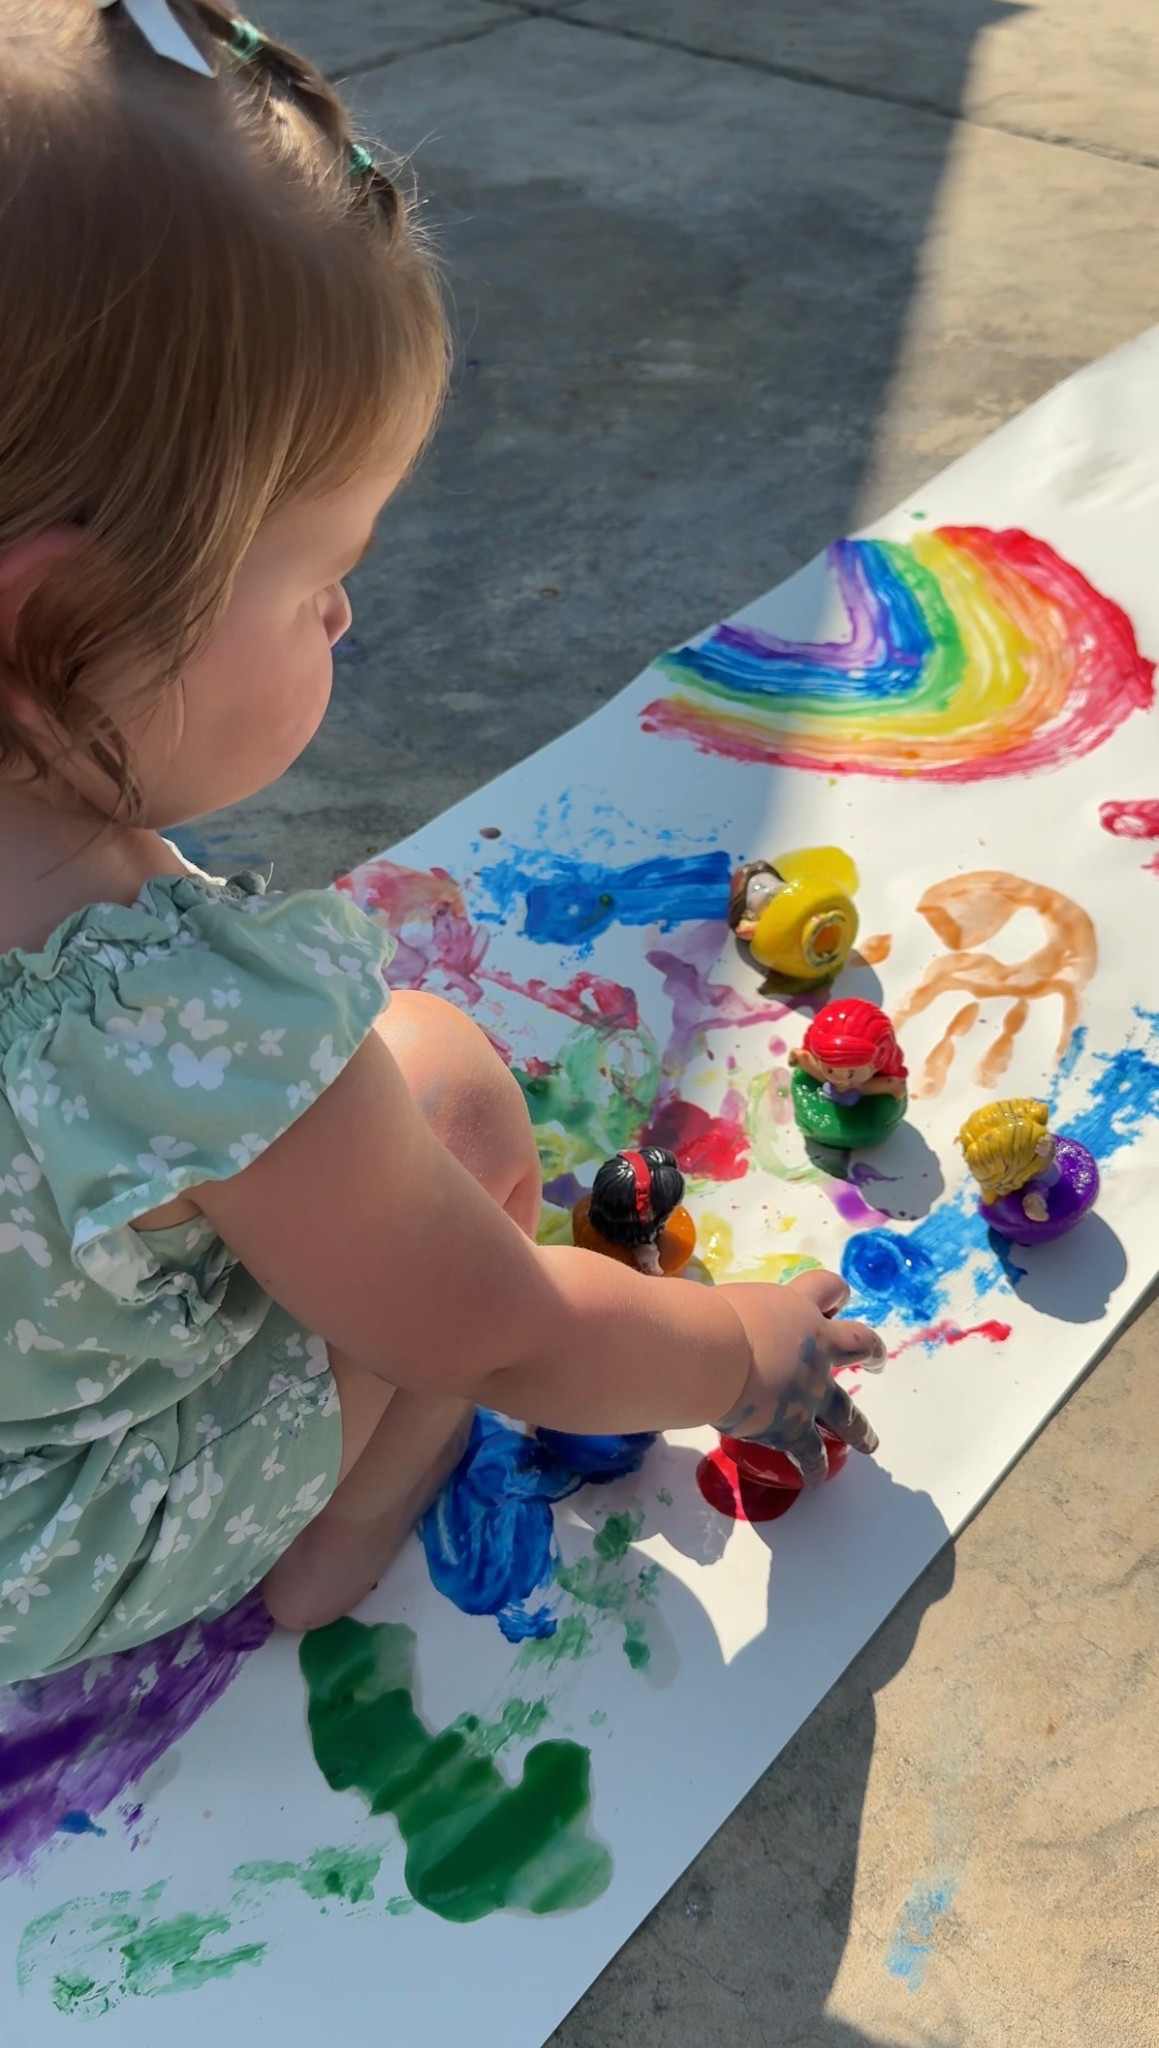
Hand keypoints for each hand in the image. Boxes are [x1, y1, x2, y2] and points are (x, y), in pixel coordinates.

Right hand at [714, 1270, 883, 1486]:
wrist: (712, 1355)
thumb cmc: (711, 1318)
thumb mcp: (732, 1302)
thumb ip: (738, 1316)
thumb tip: (714, 1326)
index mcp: (798, 1308)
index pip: (825, 1288)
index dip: (833, 1292)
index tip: (837, 1297)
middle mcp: (814, 1348)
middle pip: (858, 1344)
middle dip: (871, 1352)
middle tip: (876, 1361)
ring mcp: (810, 1391)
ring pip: (846, 1413)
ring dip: (859, 1429)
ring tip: (870, 1443)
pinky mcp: (794, 1427)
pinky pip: (810, 1453)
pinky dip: (814, 1466)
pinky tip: (816, 1477)